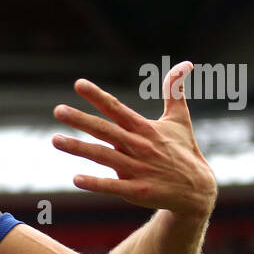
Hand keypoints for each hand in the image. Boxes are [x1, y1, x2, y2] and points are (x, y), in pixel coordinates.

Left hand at [51, 61, 217, 218]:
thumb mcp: (180, 119)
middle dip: (81, 120)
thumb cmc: (183, 151)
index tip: (79, 84)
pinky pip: (113, 186)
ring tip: (55, 140)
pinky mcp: (138, 190)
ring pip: (104, 156)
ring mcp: (139, 169)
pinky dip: (95, 183)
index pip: (117, 109)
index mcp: (145, 129)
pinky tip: (75, 179)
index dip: (98, 96)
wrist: (198, 190)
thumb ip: (175, 91)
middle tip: (58, 110)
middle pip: (106, 130)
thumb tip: (185, 63)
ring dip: (79, 148)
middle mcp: (139, 146)